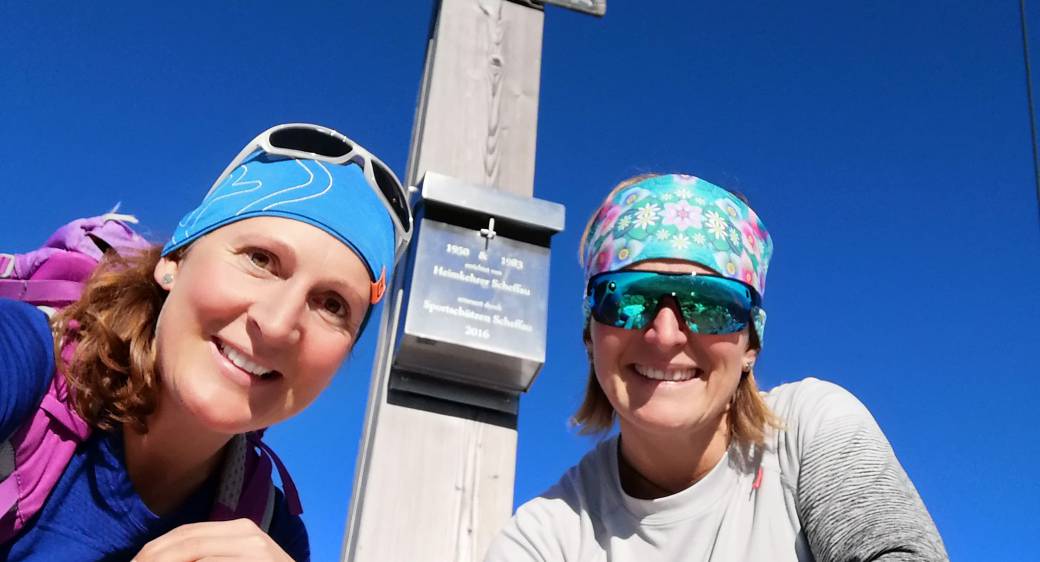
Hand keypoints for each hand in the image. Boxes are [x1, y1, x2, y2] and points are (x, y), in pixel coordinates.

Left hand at [131, 519, 293, 561]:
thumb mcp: (236, 560)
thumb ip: (208, 555)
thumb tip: (156, 556)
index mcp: (238, 529)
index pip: (185, 534)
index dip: (154, 550)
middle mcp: (246, 533)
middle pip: (185, 541)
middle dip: (151, 558)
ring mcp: (253, 550)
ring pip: (194, 553)